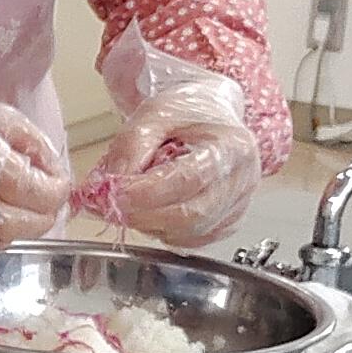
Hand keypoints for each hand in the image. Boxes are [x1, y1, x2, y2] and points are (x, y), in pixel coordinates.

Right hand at [0, 73, 68, 247]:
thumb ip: (27, 139)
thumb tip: (52, 167)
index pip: (38, 189)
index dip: (57, 189)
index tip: (57, 182)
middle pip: (23, 223)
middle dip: (44, 215)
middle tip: (46, 202)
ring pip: (0, 238)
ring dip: (19, 226)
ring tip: (19, 207)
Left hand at [101, 98, 261, 246]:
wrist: (210, 115)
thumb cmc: (188, 112)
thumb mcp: (154, 114)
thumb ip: (130, 146)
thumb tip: (109, 184)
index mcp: (231, 147)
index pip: (187, 181)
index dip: (145, 193)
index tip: (112, 193)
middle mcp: (242, 180)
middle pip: (190, 215)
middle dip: (142, 214)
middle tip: (110, 204)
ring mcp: (237, 206)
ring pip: (188, 233)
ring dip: (148, 224)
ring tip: (129, 201)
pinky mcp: (227, 223)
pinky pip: (190, 240)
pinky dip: (163, 230)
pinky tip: (151, 209)